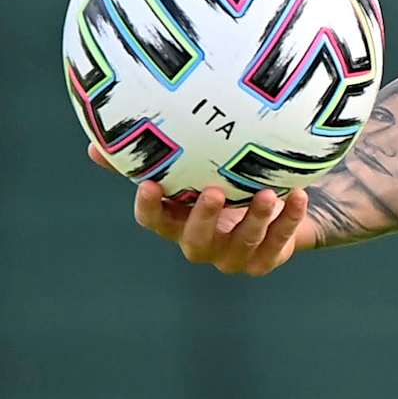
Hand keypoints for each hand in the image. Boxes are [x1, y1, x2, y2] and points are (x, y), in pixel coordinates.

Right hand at [88, 142, 313, 275]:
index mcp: (180, 222)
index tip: (149, 184)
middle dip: (203, 218)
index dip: (150, 207)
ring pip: (243, 242)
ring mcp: (235, 255)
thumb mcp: (195, 170)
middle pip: (196, 239)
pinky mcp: (267, 258)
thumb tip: (98, 141)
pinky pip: (279, 241)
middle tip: (214, 192)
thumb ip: (156, 156)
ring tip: (269, 194)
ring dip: (255, 218)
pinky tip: (299, 195)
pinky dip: (289, 219)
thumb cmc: (225, 184)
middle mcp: (204, 243)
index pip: (156, 221)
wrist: (275, 210)